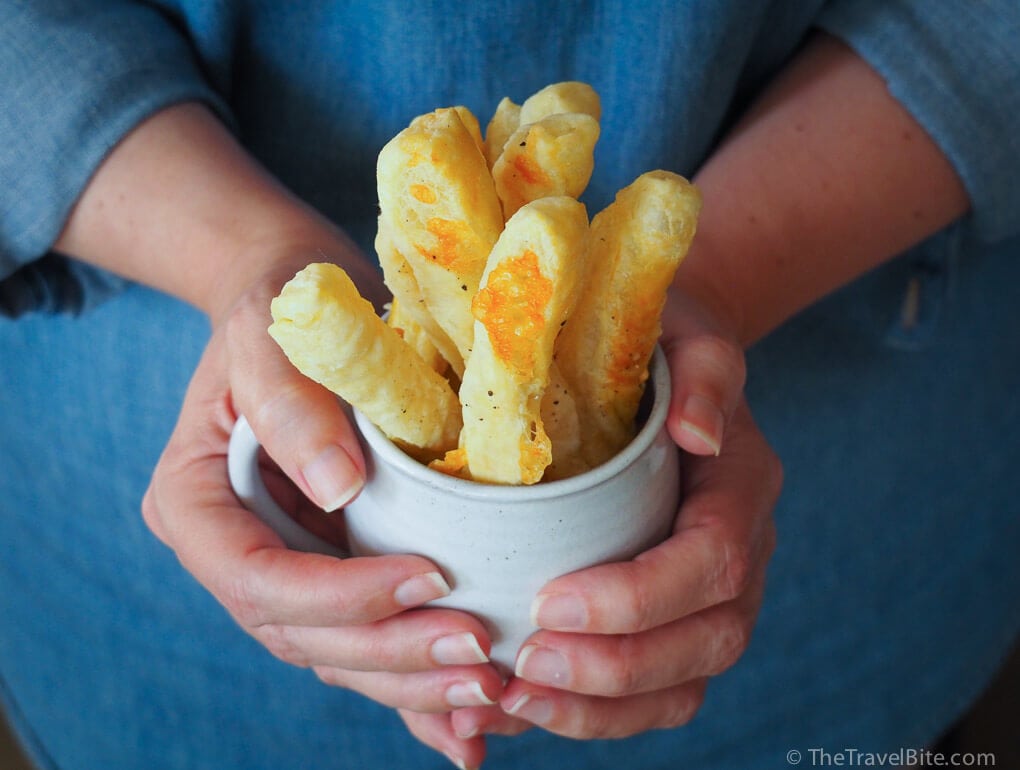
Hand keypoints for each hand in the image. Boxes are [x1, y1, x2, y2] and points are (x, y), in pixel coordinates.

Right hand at [141, 249, 504, 717]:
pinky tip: (468, 729)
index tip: (429, 577)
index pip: (258, 580)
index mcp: (197, 505)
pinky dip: (416, 693)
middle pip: (306, 635)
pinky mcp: (339, 572)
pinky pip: (373, 645)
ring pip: (344, 655)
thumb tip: (338, 488)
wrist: (305, 305)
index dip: (342, 596)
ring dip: (415, 683)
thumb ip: (292, 403)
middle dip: (393, 654)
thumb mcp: (273, 333)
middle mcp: (240, 551)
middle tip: (480, 654)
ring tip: (491, 691)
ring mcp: (290, 569)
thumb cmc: (281, 304)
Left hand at [403, 285, 779, 765]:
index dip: (639, 597)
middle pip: (706, 640)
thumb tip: (696, 431)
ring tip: (514, 702)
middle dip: (615, 669)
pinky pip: (654, 689)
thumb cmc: (660, 342)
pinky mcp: (677, 618)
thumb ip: (703, 372)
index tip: (550, 600)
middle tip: (524, 668)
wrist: (664, 361)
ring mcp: (714, 593)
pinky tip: (523, 706)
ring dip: (600, 710)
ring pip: (684, 683)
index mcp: (742, 485)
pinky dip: (593, 713)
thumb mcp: (685, 333)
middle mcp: (742, 550)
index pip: (712, 561)